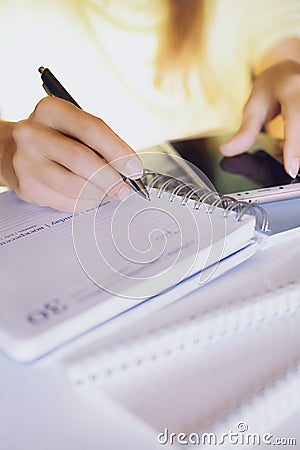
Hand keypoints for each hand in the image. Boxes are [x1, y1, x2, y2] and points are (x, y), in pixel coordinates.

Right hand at [0, 97, 142, 211]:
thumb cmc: (56, 139)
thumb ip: (101, 143)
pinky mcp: (28, 187)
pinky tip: (89, 195)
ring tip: (107, 191)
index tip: (135, 168)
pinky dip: (86, 202)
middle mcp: (33, 134)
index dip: (118, 151)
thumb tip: (128, 170)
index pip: (91, 129)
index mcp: (51, 110)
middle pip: (81, 160)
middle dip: (111, 178)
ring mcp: (26, 162)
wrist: (14, 152)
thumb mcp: (75, 128)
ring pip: (75, 186)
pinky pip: (67, 202)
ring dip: (99, 193)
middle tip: (125, 188)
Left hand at [220, 60, 299, 177]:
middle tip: (290, 167)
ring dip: (298, 147)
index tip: (291, 170)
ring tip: (288, 150)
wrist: (289, 70)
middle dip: (297, 151)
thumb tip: (227, 151)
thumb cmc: (271, 88)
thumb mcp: (254, 107)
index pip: (295, 119)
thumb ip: (245, 131)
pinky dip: (299, 144)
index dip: (293, 146)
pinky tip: (293, 146)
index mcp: (291, 88)